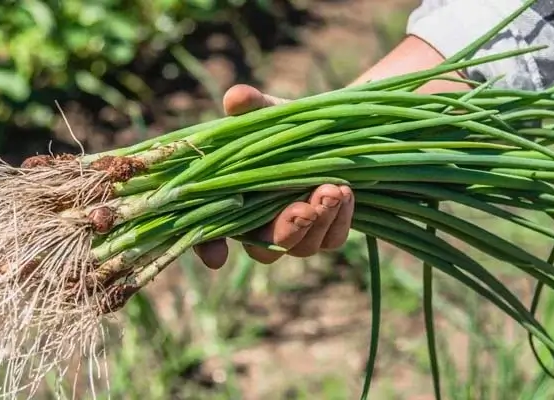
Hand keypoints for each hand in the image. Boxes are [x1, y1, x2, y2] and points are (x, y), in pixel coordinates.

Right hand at [193, 84, 354, 268]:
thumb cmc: (288, 124)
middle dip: (284, 231)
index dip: (207, 247)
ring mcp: (297, 233)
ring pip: (302, 247)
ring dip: (317, 223)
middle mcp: (262, 225)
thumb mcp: (270, 111)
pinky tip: (346, 192)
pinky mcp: (328, 232)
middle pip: (263, 250)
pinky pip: (332, 239)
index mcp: (234, 200)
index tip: (216, 255)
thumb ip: (252, 108)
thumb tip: (236, 98)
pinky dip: (340, 219)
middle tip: (302, 210)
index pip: (210, 233)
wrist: (335, 128)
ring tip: (331, 190)